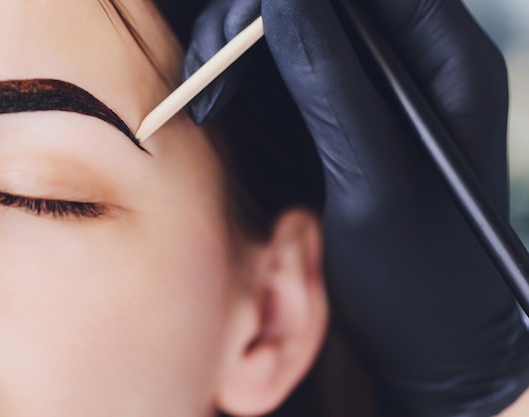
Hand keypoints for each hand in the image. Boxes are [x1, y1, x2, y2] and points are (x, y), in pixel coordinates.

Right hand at [183, 0, 528, 414]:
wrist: (424, 335)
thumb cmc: (419, 272)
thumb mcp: (374, 179)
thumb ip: (330, 83)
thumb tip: (279, 1)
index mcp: (449, 62)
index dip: (290, 0)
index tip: (234, 29)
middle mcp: (411, 64)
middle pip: (322, 6)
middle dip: (251, 22)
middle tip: (205, 68)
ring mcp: (371, 88)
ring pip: (293, 32)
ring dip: (237, 50)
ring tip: (201, 95)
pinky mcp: (338, 115)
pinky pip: (282, 72)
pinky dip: (240, 79)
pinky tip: (214, 103)